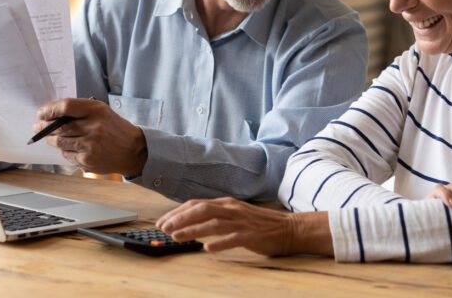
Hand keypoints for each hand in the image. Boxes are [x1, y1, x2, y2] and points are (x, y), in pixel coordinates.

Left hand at [34, 97, 146, 175]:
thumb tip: (52, 113)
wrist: (133, 150)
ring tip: (49, 136)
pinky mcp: (87, 160)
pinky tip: (69, 147)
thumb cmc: (115, 128)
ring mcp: (89, 146)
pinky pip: (66, 155)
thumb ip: (79, 110)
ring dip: (51, 139)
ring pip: (59, 142)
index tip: (41, 112)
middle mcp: (93, 128)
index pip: (66, 107)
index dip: (49, 109)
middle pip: (58, 127)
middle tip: (37, 126)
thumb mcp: (102, 111)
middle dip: (43, 126)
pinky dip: (64, 150)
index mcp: (97, 111)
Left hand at [157, 197, 332, 256]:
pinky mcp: (251, 235)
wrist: (289, 229)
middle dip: (180, 219)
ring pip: (213, 223)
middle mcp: (232, 209)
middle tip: (164, 229)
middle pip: (201, 210)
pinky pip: (233, 238)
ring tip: (176, 238)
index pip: (197, 204)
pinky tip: (207, 248)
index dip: (178, 212)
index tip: (163, 222)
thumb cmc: (260, 224)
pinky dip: (219, 242)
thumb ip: (217, 217)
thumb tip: (193, 223)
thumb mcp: (236, 215)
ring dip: (192, 230)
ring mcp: (242, 221)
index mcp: (227, 203)